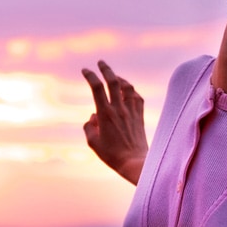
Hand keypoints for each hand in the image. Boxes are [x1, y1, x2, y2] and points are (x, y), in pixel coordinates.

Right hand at [82, 60, 147, 184]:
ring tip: (115, 76)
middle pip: (114, 81)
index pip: (97, 87)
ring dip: (120, 79)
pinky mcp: (140, 117)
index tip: (85, 70)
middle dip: (106, 69)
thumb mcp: (93, 142)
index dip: (90, 76)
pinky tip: (128, 91)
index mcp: (105, 114)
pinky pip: (137, 98)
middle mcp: (119, 110)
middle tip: (101, 63)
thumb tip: (93, 116)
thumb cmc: (112, 155)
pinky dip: (132, 91)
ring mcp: (132, 112)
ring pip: (128, 88)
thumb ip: (89, 126)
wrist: (135, 163)